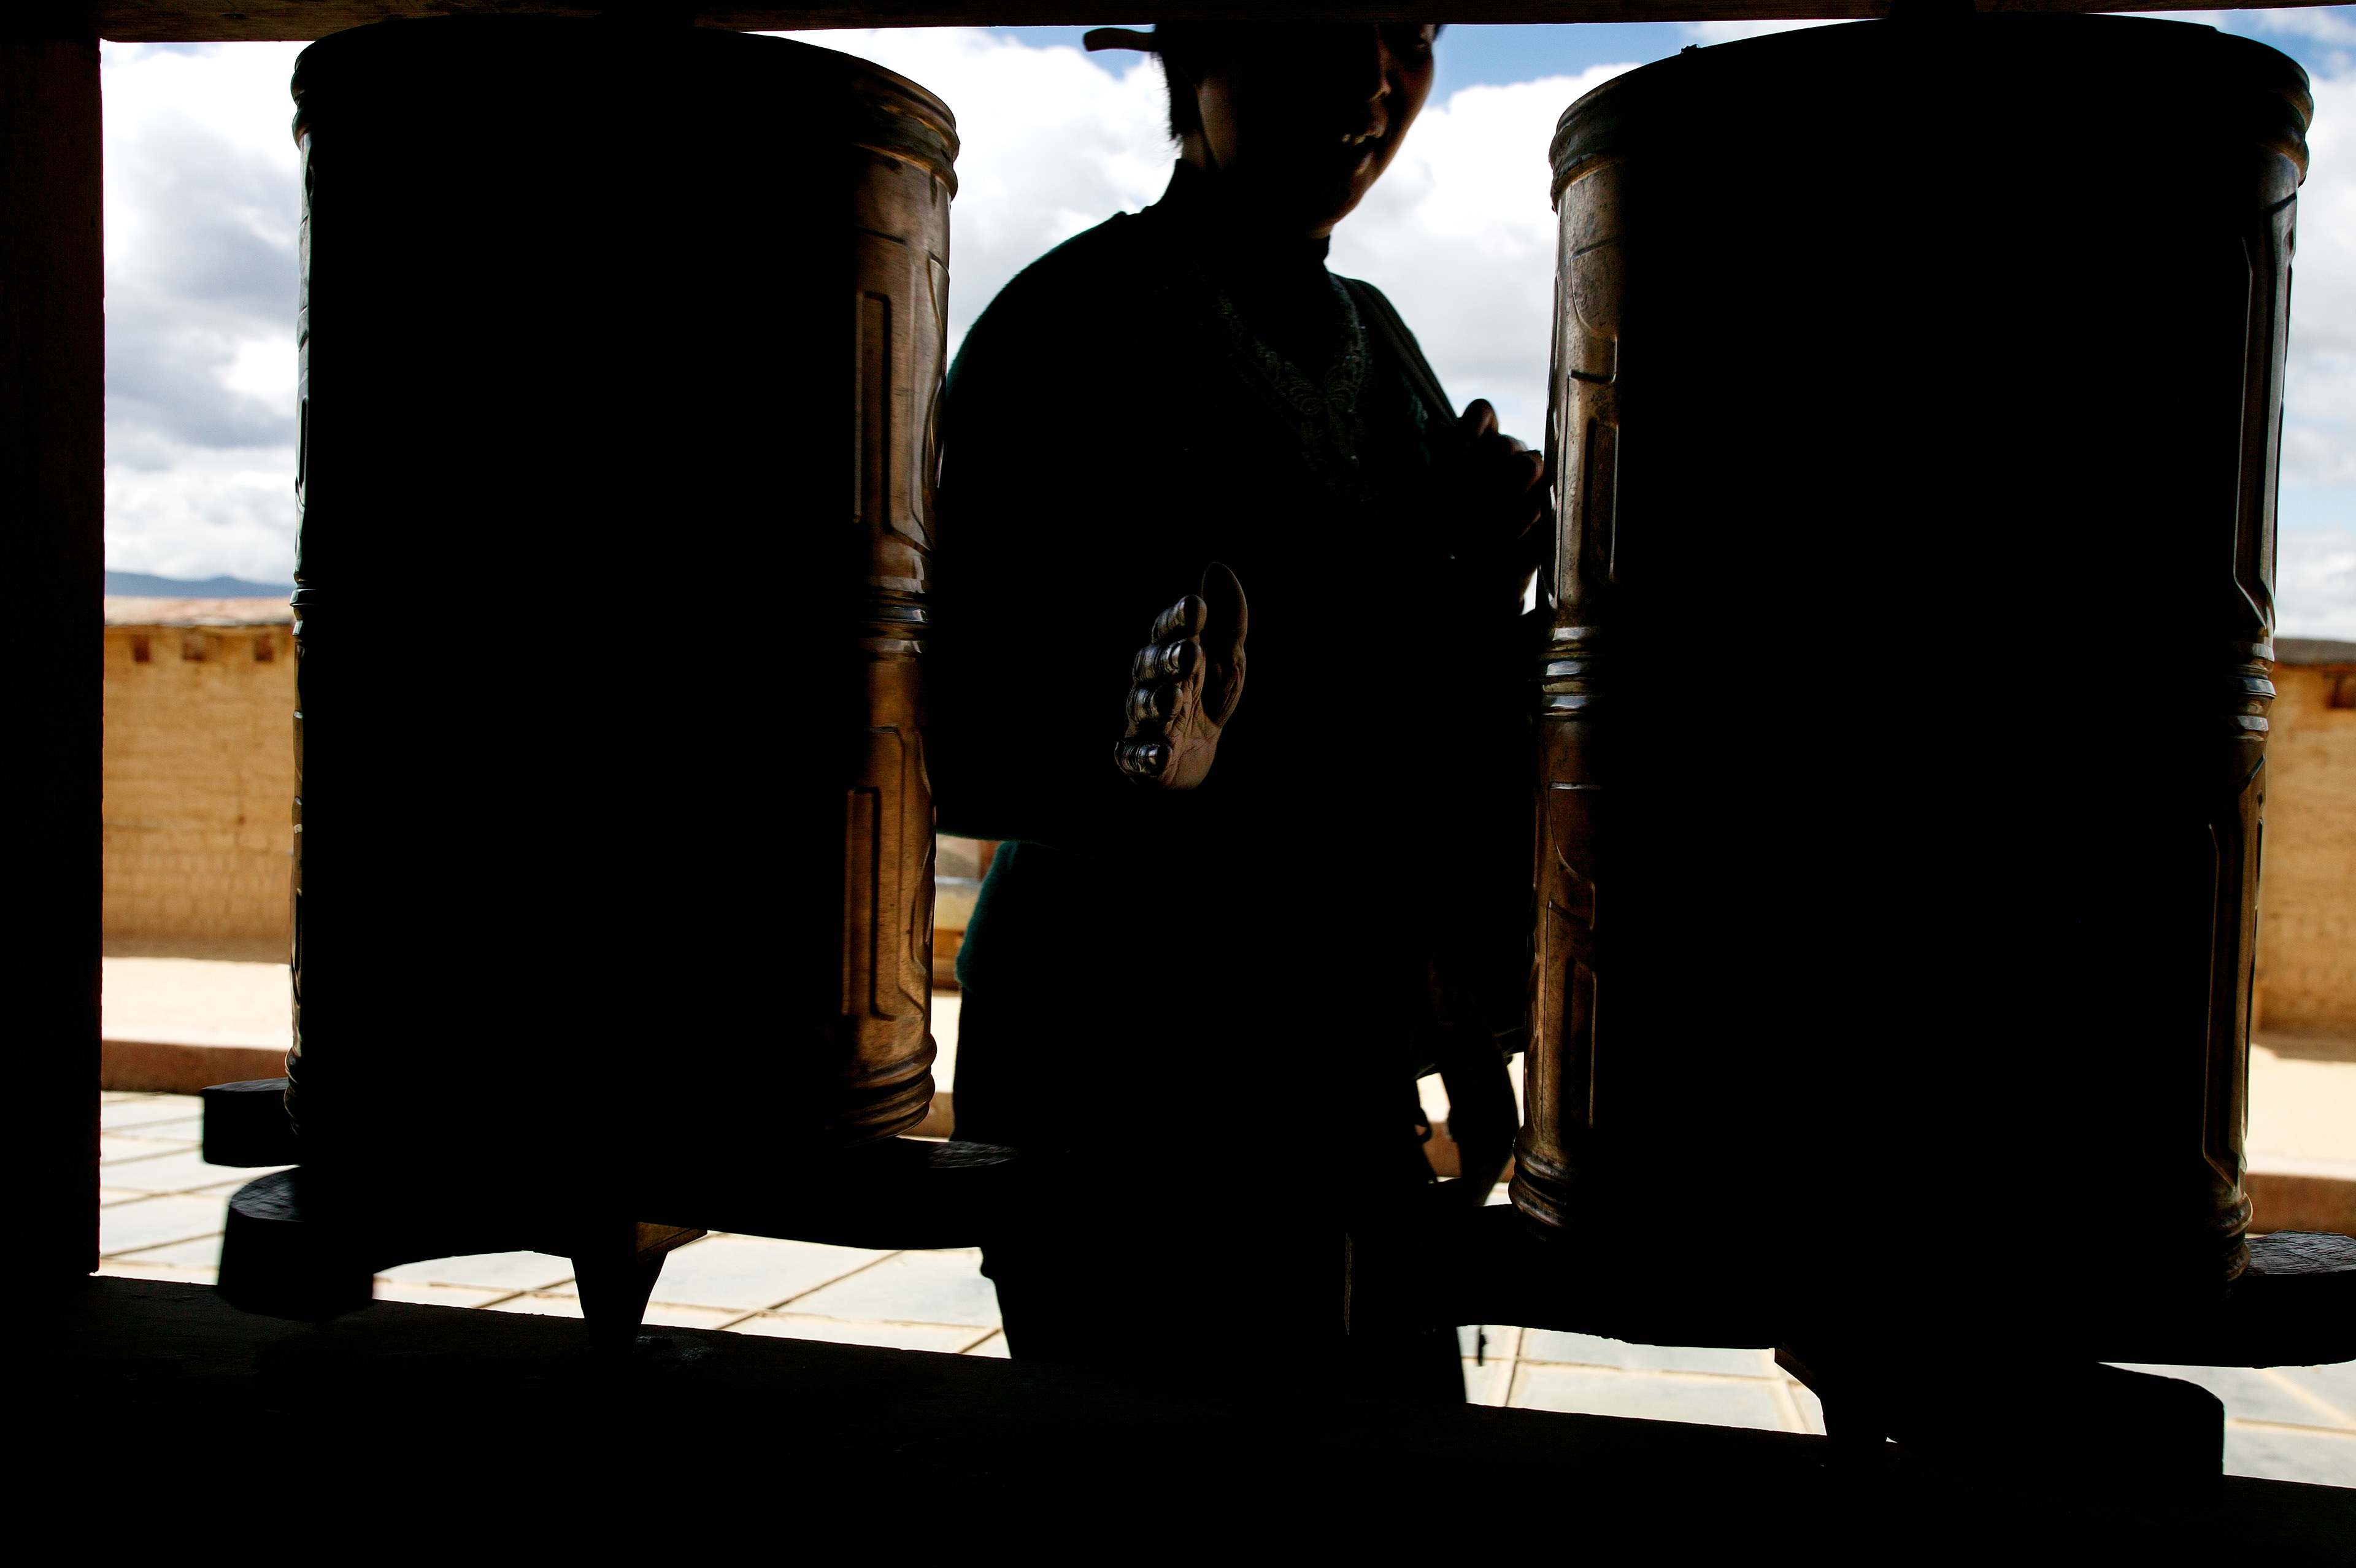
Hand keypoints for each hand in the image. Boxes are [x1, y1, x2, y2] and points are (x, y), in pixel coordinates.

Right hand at [1114, 563, 1247, 790]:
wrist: (1196, 756)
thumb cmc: (1208, 699)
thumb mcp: (1228, 662)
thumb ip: (1228, 623)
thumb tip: (1217, 568)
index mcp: (1171, 656)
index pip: (1168, 632)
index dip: (1178, 620)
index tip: (1195, 606)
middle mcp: (1152, 684)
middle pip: (1152, 666)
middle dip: (1169, 659)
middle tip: (1190, 653)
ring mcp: (1144, 721)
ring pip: (1143, 707)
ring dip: (1157, 702)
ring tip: (1173, 699)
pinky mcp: (1139, 758)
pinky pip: (1137, 755)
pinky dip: (1145, 756)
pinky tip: (1159, 754)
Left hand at [1448, 398, 1546, 580]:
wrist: (1477, 567)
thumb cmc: (1455, 524)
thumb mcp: (1440, 492)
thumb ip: (1442, 457)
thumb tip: (1434, 424)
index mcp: (1482, 439)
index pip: (1482, 412)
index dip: (1467, 432)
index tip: (1449, 465)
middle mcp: (1510, 450)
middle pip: (1504, 444)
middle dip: (1479, 479)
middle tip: (1459, 510)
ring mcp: (1533, 475)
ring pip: (1529, 465)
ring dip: (1502, 496)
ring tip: (1481, 526)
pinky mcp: (1548, 502)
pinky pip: (1542, 500)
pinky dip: (1516, 521)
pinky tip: (1497, 540)